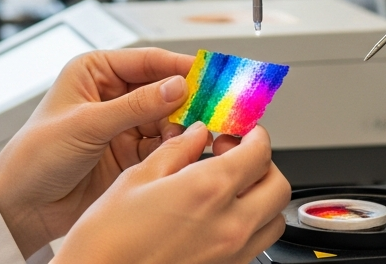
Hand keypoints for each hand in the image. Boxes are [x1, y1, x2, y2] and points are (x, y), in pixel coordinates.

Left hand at [0, 48, 193, 257]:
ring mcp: (121, 125)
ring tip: (203, 131)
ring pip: (167, 118)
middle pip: (162, 88)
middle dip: (189, 98)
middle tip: (218, 105)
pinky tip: (187, 150)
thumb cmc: (35, 155)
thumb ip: (135, 105)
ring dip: (184, 125)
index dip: (180, 66)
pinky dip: (176, 147)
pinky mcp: (129, 154)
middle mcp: (110, 94)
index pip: (147, 61)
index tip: (211, 74)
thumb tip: (177, 86)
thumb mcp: (87, 124)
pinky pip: (161, 145)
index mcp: (94, 71)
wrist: (22, 205)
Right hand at [54, 123, 289, 263]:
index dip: (254, 136)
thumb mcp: (137, 178)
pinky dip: (250, 226)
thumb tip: (196, 135)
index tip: (243, 133)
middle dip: (264, 165)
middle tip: (237, 157)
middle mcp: (229, 224)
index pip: (259, 153)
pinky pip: (256, 245)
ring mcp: (231, 254)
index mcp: (208, 190)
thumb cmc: (107, 239)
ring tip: (233, 190)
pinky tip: (220, 218)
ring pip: (273, 220)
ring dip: (261, 198)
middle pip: (278, 186)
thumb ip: (177, 151)